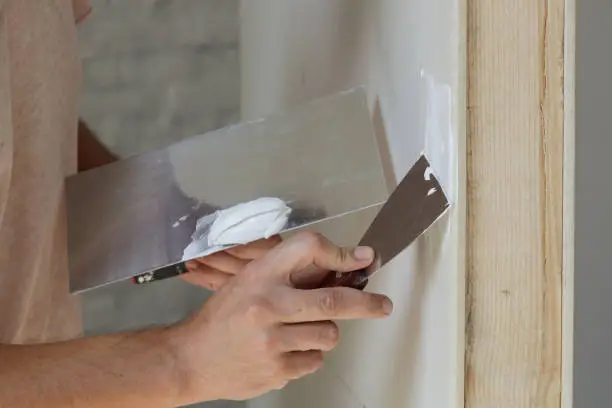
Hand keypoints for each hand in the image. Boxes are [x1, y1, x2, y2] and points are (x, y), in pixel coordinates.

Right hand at [168, 231, 392, 403]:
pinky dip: (308, 355)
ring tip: (300, 331)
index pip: (307, 248)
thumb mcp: (249, 280)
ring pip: (328, 334)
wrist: (190, 358)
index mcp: (259, 276)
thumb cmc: (223, 316)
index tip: (361, 259)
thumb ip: (290, 274)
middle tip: (383, 306)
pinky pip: (314, 360)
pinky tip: (285, 350)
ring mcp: (272, 341)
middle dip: (366, 304)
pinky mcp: (276, 371)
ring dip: (324, 332)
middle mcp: (267, 305)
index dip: (340, 253)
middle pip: (333, 300)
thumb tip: (340, 270)